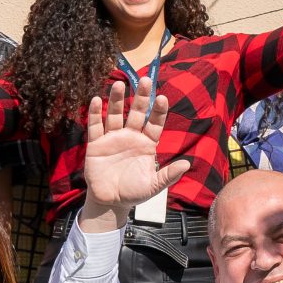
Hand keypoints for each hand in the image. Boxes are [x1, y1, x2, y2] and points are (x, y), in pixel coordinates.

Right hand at [79, 79, 190, 220]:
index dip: (158, 111)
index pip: (154, 123)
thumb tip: (187, 164)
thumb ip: (169, 175)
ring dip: (116, 99)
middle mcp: (131, 136)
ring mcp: (113, 138)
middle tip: (145, 80)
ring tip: (119, 83)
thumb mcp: (154, 186)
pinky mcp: (96, 144)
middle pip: (136, 113)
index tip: (162, 98)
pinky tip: (96, 100)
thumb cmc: (134, 192)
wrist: (110, 202)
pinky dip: (95, 114)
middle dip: (140, 97)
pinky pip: (95, 126)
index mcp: (147, 144)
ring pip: (115, 114)